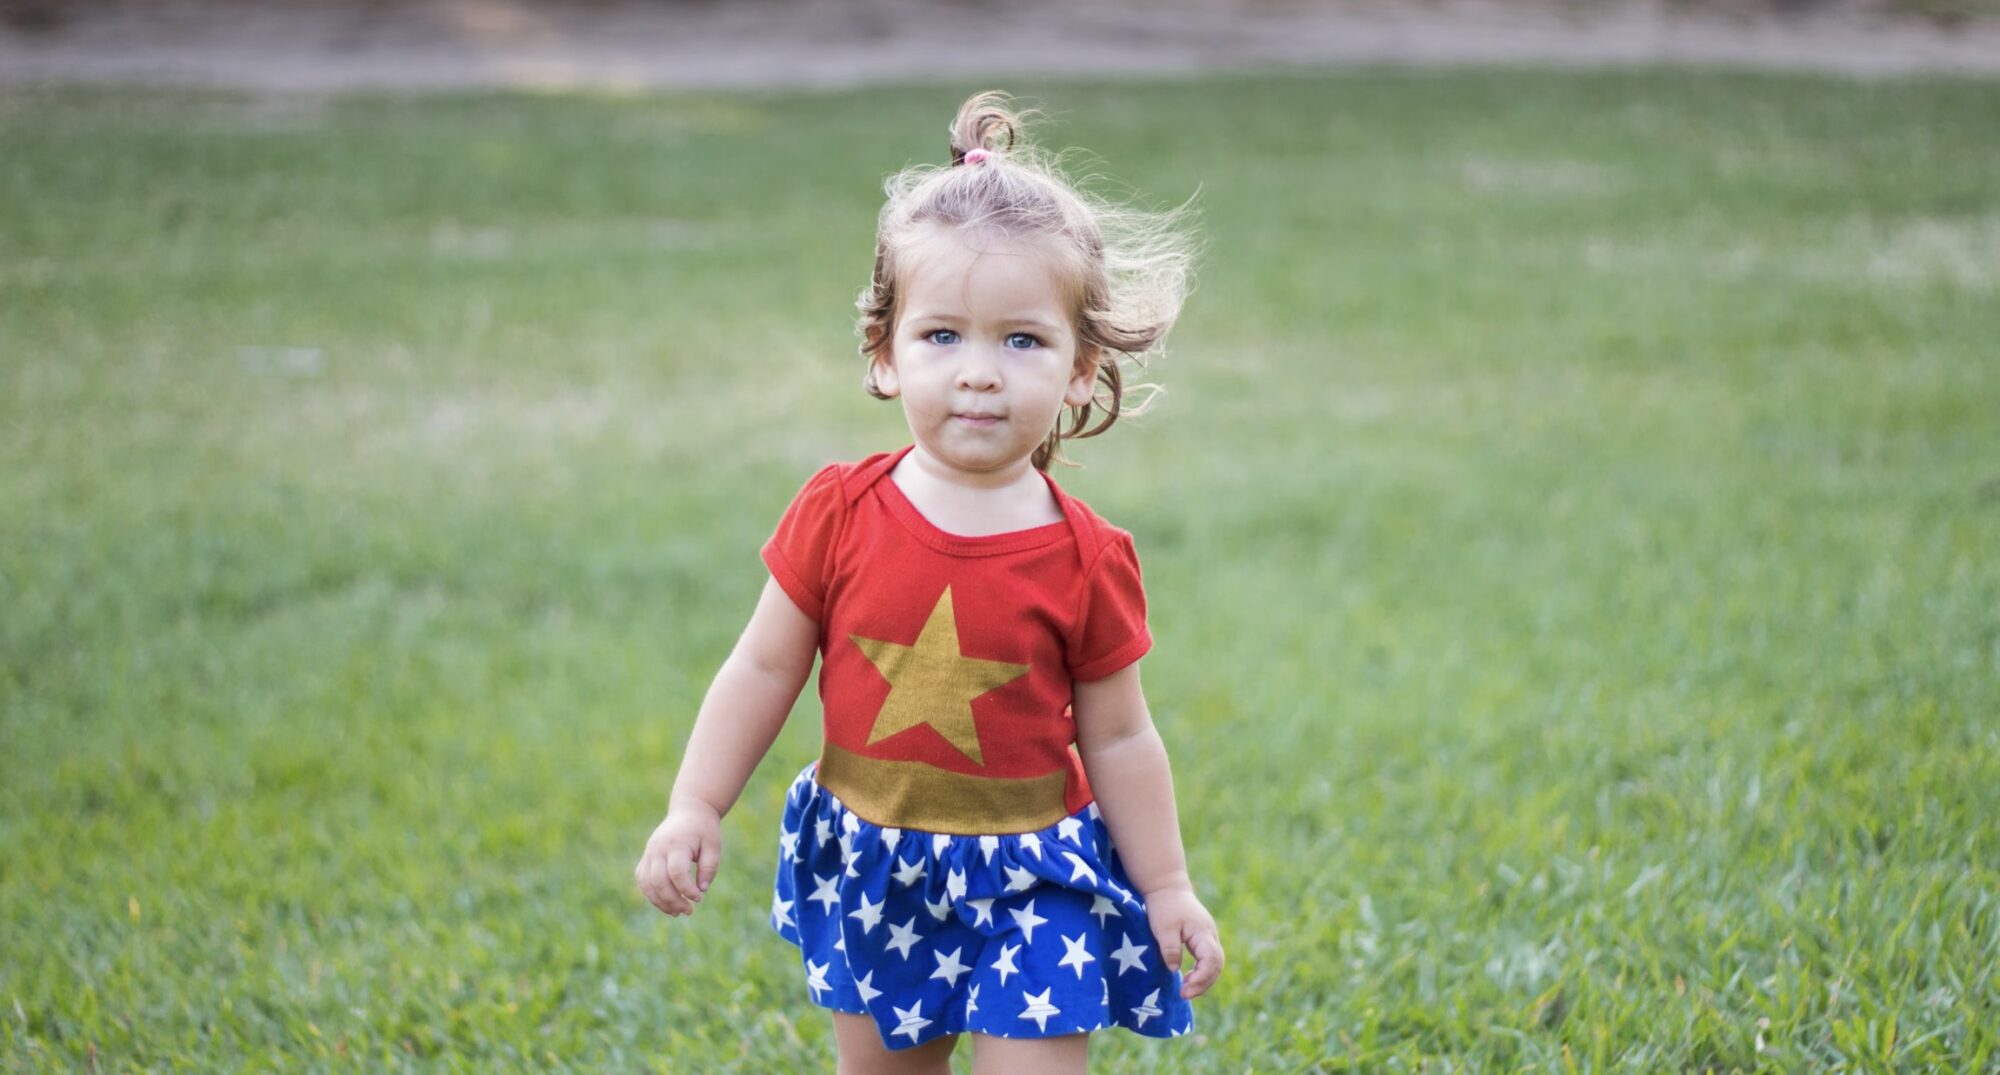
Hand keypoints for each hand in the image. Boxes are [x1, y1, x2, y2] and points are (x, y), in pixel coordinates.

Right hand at [635, 800, 721, 916]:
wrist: (690, 810)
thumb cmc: (704, 829)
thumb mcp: (714, 846)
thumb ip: (709, 867)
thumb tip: (701, 890)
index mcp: (676, 844)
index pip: (676, 872)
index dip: (686, 890)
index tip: (699, 898)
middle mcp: (658, 848)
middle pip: (658, 881)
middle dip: (672, 900)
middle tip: (689, 911)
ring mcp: (649, 852)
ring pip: (646, 883)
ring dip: (660, 902)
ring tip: (677, 912)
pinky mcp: (646, 856)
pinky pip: (642, 879)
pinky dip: (651, 894)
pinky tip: (666, 903)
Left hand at [1142, 884, 1223, 998]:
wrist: (1167, 888)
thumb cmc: (1164, 906)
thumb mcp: (1163, 928)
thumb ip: (1170, 948)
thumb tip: (1174, 970)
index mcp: (1202, 932)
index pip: (1212, 960)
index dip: (1202, 977)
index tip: (1185, 987)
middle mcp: (1210, 936)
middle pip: (1217, 965)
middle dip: (1204, 983)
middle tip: (1184, 994)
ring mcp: (1208, 937)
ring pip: (1215, 964)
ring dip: (1203, 979)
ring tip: (1185, 990)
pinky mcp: (1202, 939)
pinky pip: (1208, 960)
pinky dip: (1201, 972)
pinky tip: (1187, 978)